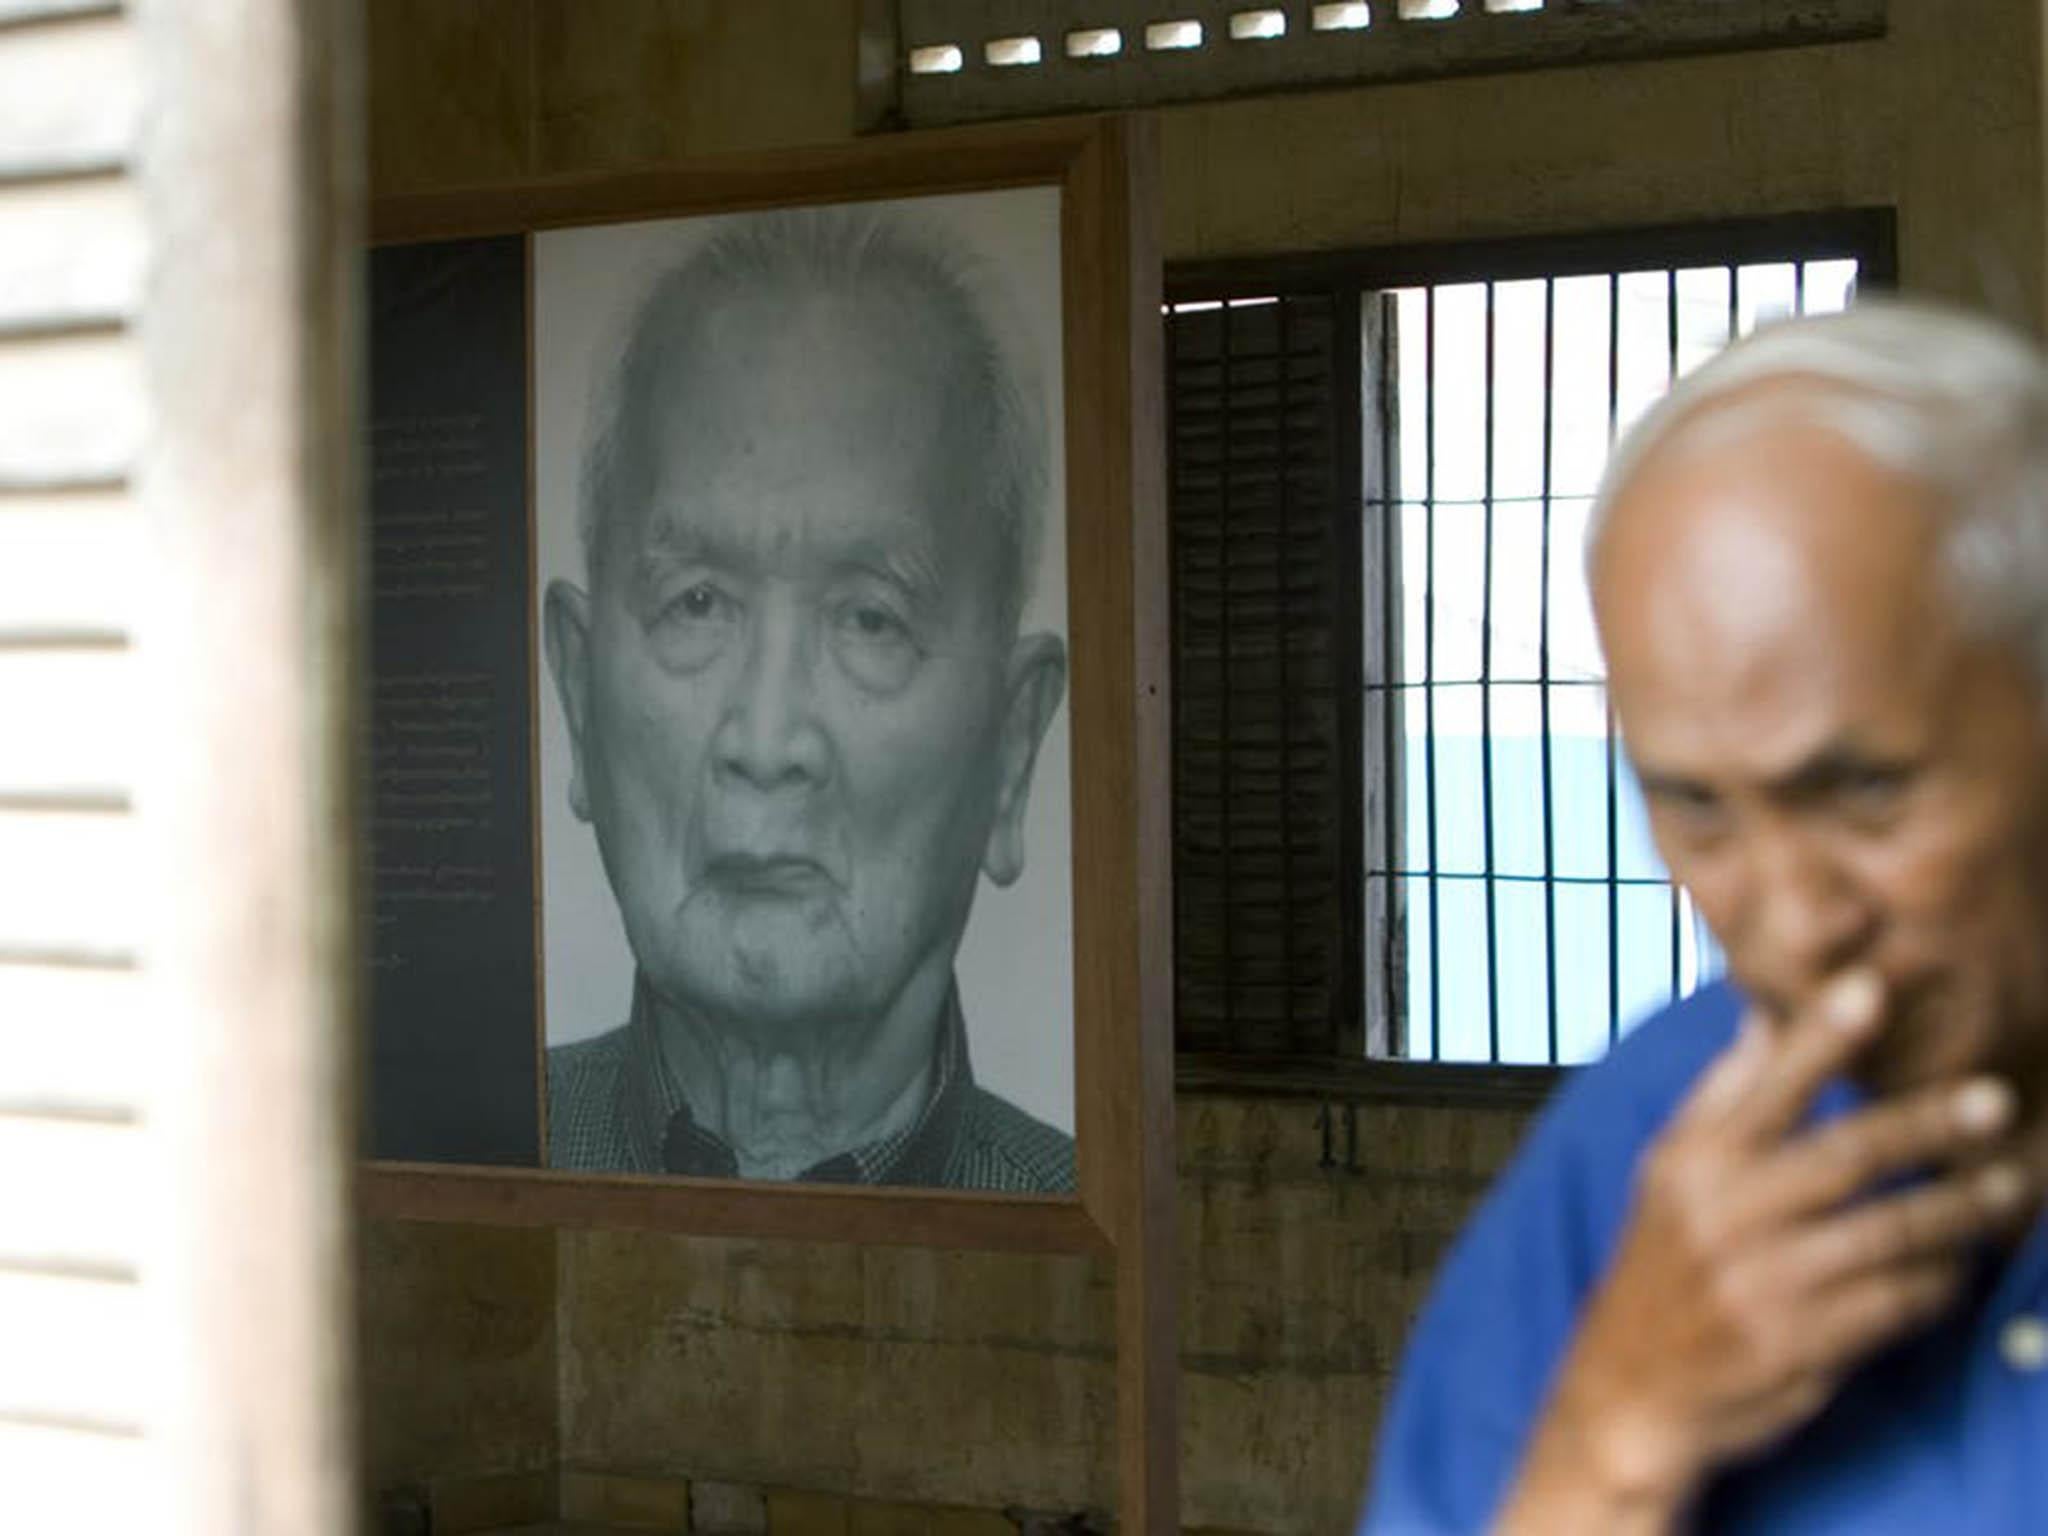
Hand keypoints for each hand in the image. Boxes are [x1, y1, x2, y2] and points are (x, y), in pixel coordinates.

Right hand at [1497, 970, 2031, 1532]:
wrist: (1632, 1389)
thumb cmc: (1662, 1265)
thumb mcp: (1670, 1173)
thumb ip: (1724, 1095)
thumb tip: (1764, 1012)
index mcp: (1694, 1161)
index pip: (1765, 1084)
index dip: (1819, 1035)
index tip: (1871, 988)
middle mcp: (1726, 1215)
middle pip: (1847, 1156)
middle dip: (1928, 1125)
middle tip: (1996, 1098)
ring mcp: (1764, 1284)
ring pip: (1887, 1233)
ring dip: (1959, 1208)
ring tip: (2011, 1184)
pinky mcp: (1800, 1346)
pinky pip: (1894, 1304)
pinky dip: (1937, 1281)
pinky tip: (1962, 1262)